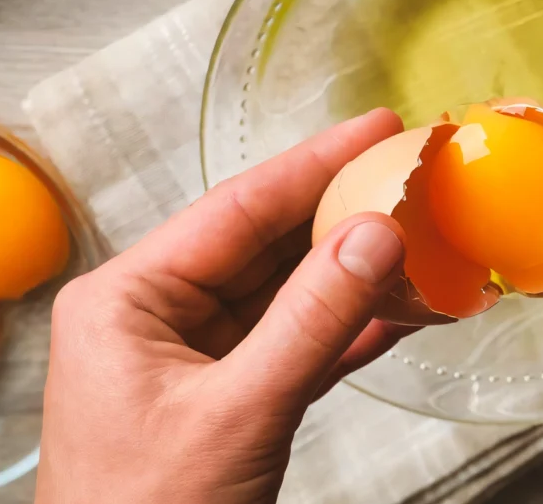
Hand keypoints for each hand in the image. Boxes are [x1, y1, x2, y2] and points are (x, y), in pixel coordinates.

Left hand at [36, 110, 415, 503]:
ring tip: (415, 239)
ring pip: (287, 296)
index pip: (236, 210)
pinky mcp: (230, 396)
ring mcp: (196, 358)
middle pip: (265, 246)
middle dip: (339, 215)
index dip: (312, 165)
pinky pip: (296, 346)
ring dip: (352, 275)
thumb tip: (373, 236)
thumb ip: (311, 320)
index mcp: (127, 299)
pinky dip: (346, 332)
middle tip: (404, 177)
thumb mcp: (237, 412)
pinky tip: (395, 313)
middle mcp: (158, 317)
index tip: (373, 131)